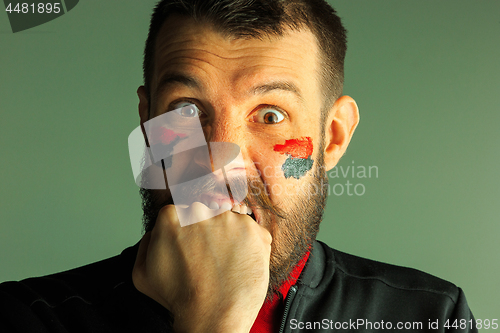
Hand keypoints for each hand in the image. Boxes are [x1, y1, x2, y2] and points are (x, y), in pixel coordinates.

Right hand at [132, 203, 271, 332]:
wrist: (212, 317)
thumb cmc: (178, 298)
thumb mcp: (142, 272)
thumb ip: (147, 242)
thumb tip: (155, 230)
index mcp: (172, 216)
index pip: (183, 212)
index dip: (189, 231)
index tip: (194, 246)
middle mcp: (200, 211)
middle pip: (207, 213)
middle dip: (209, 230)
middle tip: (210, 257)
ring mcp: (229, 219)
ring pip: (230, 221)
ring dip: (230, 237)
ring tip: (226, 263)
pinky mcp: (252, 229)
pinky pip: (253, 231)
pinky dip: (250, 245)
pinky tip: (240, 263)